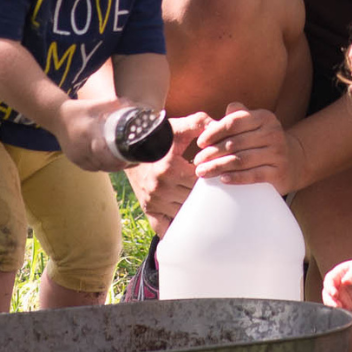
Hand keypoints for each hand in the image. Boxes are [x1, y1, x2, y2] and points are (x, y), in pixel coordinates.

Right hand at [54, 96, 129, 171]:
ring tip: (127, 163)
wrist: (56, 117)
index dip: (116, 159)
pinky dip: (102, 167)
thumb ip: (112, 104)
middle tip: (134, 162)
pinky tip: (112, 164)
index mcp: (88, 132)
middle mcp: (81, 147)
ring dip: (112, 167)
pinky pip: (91, 168)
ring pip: (98, 167)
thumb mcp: (94, 104)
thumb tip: (131, 104)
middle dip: (119, 165)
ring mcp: (76, 155)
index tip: (130, 159)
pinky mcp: (74, 159)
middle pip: (103, 163)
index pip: (102, 151)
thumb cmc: (78, 110)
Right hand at [124, 112, 206, 234]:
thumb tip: (220, 127)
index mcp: (170, 169)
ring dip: (195, 211)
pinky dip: (176, 228)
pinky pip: (164, 228)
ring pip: (184, 214)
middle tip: (216, 192)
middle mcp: (160, 188)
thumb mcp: (180, 126)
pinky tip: (187, 224)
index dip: (213, 178)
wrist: (131, 146)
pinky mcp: (149, 209)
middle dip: (206, 196)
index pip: (202, 182)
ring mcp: (154, 201)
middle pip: (195, 200)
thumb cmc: (160, 136)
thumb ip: (201, 123)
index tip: (218, 174)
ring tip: (205, 203)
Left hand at [192, 102, 307, 194]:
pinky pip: (253, 175)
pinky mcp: (279, 172)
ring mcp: (278, 153)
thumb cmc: (263, 141)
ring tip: (203, 172)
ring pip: (241, 160)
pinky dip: (236, 178)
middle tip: (198, 161)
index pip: (234, 122)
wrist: (292, 161)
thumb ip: (237, 115)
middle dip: (212, 153)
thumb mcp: (254, 123)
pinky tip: (222, 179)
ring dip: (218, 167)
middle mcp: (273, 133)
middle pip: (235, 143)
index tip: (200, 143)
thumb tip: (225, 110)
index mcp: (264, 117)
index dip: (214, 132)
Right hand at [322, 255, 351, 309]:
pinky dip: (341, 312)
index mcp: (338, 273)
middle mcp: (338, 285)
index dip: (329, 287)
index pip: (329, 280)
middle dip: (329, 299)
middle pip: (327, 293)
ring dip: (333, 306)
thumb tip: (345, 281)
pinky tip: (345, 312)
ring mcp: (342, 295)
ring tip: (340, 308)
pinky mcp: (347, 303)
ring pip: (332, 302)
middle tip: (335, 304)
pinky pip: (341, 309)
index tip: (334, 293)